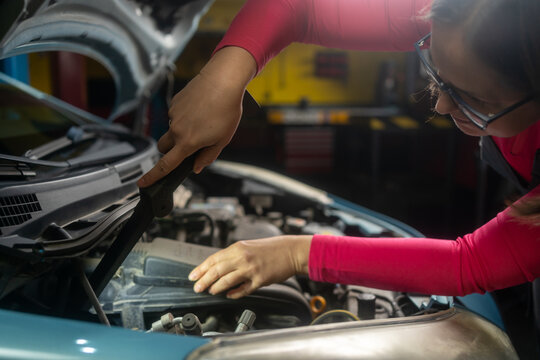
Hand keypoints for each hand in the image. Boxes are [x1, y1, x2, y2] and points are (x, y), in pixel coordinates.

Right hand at [137, 47, 256, 186]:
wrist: (222, 81)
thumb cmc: (227, 111)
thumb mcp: (223, 139)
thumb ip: (208, 156)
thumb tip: (197, 167)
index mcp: (188, 143)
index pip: (166, 165)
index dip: (152, 176)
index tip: (142, 183)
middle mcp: (176, 130)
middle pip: (162, 148)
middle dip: (170, 151)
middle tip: (187, 146)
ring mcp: (173, 115)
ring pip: (170, 130)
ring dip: (179, 132)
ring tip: (203, 121)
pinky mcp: (174, 103)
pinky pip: (175, 115)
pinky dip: (184, 117)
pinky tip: (200, 109)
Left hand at [188, 236, 311, 298]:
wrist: (291, 251)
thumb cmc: (271, 249)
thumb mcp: (249, 246)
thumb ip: (234, 255)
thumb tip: (218, 267)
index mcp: (238, 247)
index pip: (214, 259)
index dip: (201, 269)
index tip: (193, 276)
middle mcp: (243, 257)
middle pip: (217, 270)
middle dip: (204, 280)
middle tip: (197, 288)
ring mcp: (251, 269)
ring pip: (227, 281)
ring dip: (216, 288)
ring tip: (211, 291)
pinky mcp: (260, 280)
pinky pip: (243, 289)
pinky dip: (234, 293)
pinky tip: (229, 295)